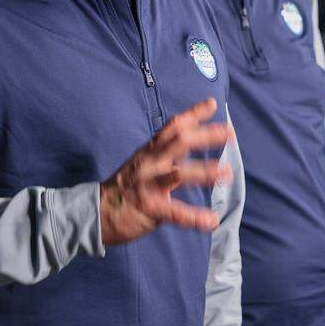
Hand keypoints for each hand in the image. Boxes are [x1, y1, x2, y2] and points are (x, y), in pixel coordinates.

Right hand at [99, 98, 232, 244]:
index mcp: (150, 151)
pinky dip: (194, 217)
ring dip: (205, 172)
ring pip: (179, 173)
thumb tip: (189, 137)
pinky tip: (211, 220)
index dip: (193, 114)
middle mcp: (150, 163)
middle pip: (179, 142)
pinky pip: (175, 212)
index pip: (173, 127)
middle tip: (229, 133)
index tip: (212, 104)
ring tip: (227, 173)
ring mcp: (149, 184)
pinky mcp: (149, 207)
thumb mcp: (143, 162)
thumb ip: (164, 152)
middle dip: (205, 136)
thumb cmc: (125, 187)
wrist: (95, 212)